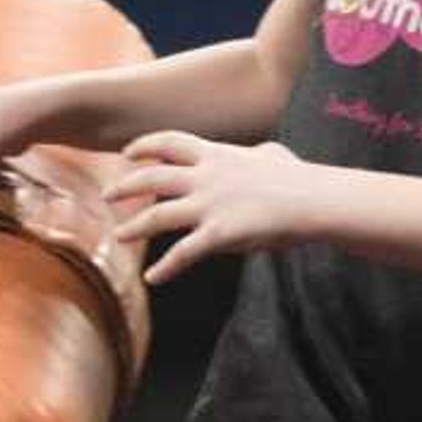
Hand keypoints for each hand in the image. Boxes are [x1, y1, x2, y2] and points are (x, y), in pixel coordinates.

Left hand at [110, 133, 313, 284]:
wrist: (313, 200)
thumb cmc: (299, 179)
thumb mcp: (273, 155)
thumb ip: (256, 154)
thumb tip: (260, 153)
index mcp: (217, 155)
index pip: (170, 143)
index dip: (145, 146)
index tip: (128, 153)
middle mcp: (206, 177)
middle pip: (152, 177)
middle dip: (125, 186)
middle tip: (107, 196)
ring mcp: (210, 205)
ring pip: (158, 216)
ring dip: (134, 227)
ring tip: (118, 236)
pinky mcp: (219, 234)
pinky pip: (183, 254)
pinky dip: (166, 268)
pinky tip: (153, 279)